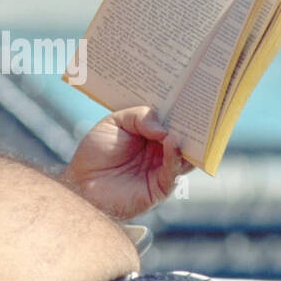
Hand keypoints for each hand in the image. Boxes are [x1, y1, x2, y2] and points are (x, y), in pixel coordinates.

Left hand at [61, 106, 193, 220]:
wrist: (81, 184)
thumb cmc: (95, 153)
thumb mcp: (113, 123)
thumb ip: (138, 117)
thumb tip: (164, 128)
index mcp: (151, 134)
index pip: (172, 120)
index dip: (180, 109)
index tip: (188, 93)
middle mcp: (160, 151)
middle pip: (183, 136)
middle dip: (190, 123)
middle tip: (199, 105)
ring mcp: (162, 168)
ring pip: (185, 154)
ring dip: (188, 140)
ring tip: (187, 123)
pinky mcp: (160, 187)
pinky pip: (173, 171)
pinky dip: (175, 155)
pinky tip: (171, 141)